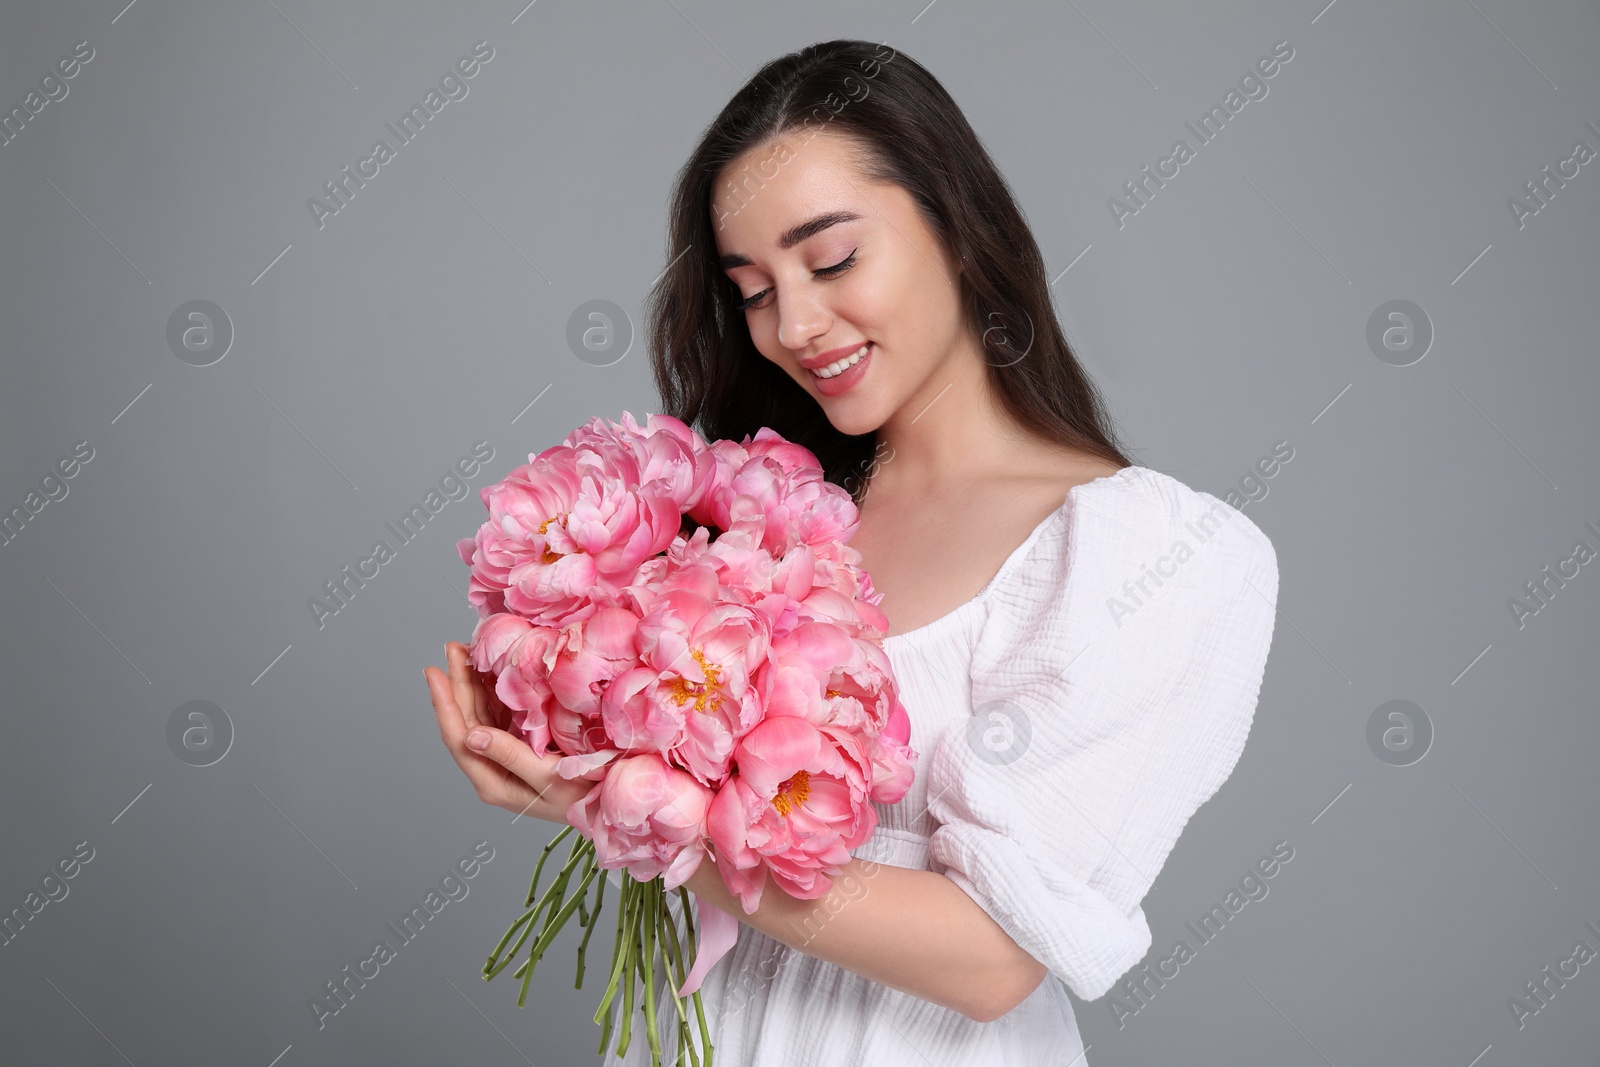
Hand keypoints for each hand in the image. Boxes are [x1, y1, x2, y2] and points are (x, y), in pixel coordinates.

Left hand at [425, 640, 593, 825]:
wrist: (610, 804)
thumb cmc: (583, 798)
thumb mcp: (548, 780)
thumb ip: (510, 756)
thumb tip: (471, 734)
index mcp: (492, 781)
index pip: (458, 737)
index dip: (444, 703)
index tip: (435, 672)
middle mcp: (492, 768)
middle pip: (466, 721)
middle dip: (457, 684)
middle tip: (453, 648)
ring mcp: (506, 756)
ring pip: (481, 715)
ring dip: (473, 684)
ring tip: (466, 652)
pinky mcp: (523, 746)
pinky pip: (501, 714)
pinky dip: (495, 691)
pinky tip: (493, 671)